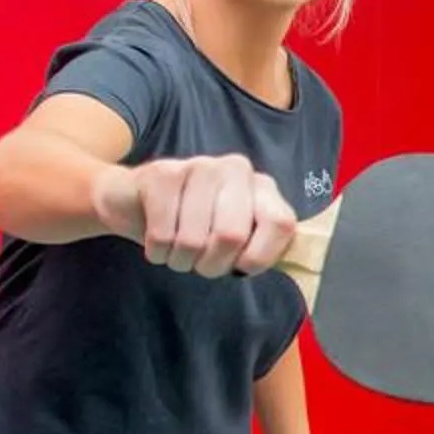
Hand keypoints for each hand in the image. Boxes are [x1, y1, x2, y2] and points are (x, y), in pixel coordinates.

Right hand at [90, 154, 297, 276]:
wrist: (135, 202)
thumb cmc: (194, 228)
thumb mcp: (237, 241)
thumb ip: (266, 249)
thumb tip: (298, 268)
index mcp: (263, 187)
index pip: (281, 224)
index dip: (258, 257)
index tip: (240, 266)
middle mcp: (236, 169)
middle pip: (232, 236)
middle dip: (211, 265)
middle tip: (200, 263)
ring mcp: (199, 165)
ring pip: (193, 240)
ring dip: (180, 260)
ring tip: (177, 250)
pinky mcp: (162, 173)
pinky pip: (162, 234)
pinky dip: (157, 251)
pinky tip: (158, 240)